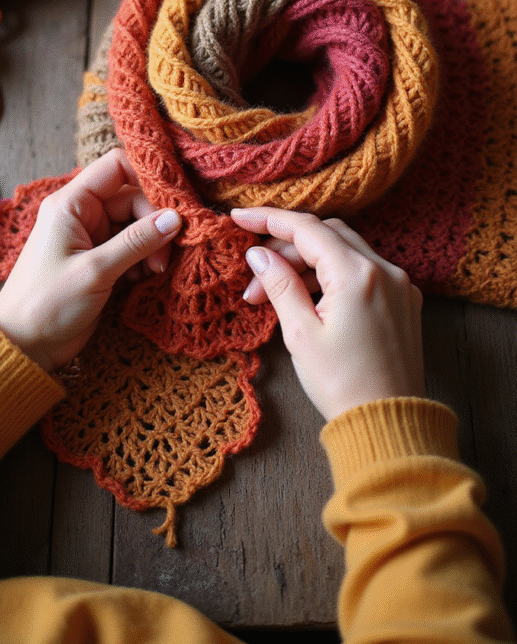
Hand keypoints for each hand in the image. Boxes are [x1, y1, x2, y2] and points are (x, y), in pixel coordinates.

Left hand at [0, 149, 180, 372]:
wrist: (23, 346)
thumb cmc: (47, 304)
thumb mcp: (95, 270)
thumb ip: (137, 242)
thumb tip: (175, 218)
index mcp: (71, 204)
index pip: (116, 167)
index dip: (147, 175)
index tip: (175, 199)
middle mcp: (82, 215)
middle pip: (133, 198)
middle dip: (155, 223)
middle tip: (167, 253)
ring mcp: (91, 238)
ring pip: (136, 225)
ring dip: (153, 245)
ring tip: (158, 270)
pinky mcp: (100, 262)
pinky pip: (132, 249)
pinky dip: (144, 260)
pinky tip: (148, 278)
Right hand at [231, 207, 423, 420]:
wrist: (388, 426)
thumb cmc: (342, 384)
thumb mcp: (301, 334)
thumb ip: (280, 285)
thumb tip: (259, 254)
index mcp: (357, 274)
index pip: (307, 228)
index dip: (269, 219)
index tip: (239, 217)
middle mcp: (385, 270)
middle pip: (327, 234)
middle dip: (287, 246)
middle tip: (255, 273)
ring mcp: (399, 284)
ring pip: (345, 251)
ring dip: (308, 263)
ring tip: (275, 294)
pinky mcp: (404, 300)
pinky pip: (363, 271)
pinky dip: (333, 275)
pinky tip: (309, 298)